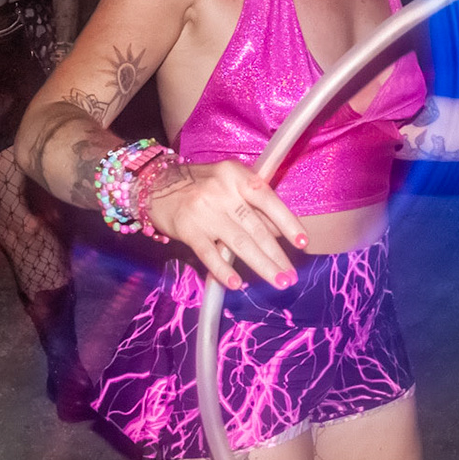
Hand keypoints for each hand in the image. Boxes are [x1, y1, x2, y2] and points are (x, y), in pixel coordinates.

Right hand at [144, 160, 309, 289]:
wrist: (156, 184)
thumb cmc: (200, 185)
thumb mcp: (228, 182)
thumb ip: (251, 204)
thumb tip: (279, 232)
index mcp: (237, 176)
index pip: (268, 200)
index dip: (288, 222)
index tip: (302, 242)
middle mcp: (223, 191)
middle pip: (256, 228)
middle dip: (277, 255)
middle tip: (291, 276)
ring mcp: (205, 211)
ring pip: (239, 242)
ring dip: (262, 265)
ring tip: (277, 281)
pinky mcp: (188, 229)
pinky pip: (210, 254)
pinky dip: (223, 270)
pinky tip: (236, 283)